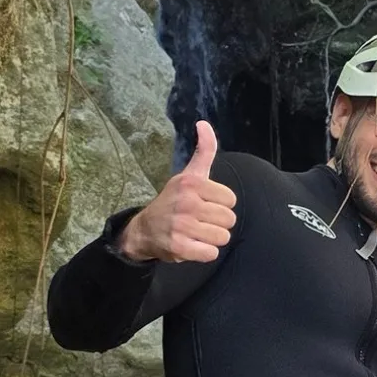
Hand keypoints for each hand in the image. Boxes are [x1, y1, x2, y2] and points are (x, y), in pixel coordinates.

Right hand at [118, 120, 236, 262]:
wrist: (144, 230)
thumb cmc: (174, 200)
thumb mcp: (189, 174)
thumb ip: (204, 150)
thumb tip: (204, 123)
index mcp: (191, 183)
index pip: (231, 199)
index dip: (221, 204)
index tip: (204, 204)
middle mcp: (186, 202)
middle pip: (229, 219)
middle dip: (218, 223)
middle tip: (199, 220)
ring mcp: (182, 225)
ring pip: (223, 237)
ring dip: (212, 239)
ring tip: (196, 233)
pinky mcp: (179, 247)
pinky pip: (211, 253)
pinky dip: (204, 253)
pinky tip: (192, 245)